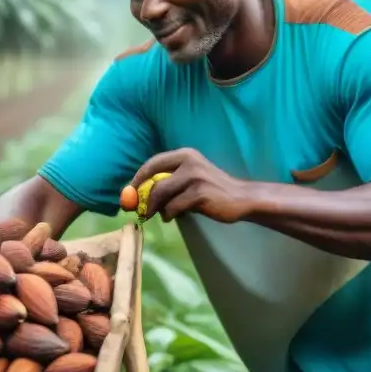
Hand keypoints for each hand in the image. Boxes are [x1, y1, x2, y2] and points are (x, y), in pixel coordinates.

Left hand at [130, 148, 248, 223]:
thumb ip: (171, 180)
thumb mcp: (192, 177)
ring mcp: (195, 177)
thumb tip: (142, 193)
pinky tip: (171, 217)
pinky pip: (173, 206)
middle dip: (141, 195)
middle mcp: (189, 162)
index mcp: (185, 154)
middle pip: (154, 179)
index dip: (138, 178)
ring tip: (155, 215)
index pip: (153, 162)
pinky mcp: (199, 194)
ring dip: (154, 207)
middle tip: (137, 208)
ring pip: (161, 193)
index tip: (129, 192)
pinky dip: (168, 214)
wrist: (241, 198)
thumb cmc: (213, 189)